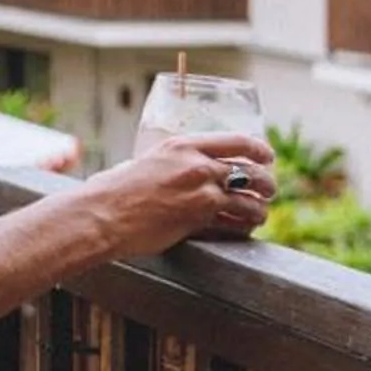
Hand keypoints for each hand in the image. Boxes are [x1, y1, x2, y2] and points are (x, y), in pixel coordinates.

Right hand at [83, 133, 278, 257]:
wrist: (101, 215)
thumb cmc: (111, 189)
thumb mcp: (143, 163)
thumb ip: (166, 164)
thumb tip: (172, 168)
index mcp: (183, 145)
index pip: (237, 141)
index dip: (259, 149)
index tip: (267, 156)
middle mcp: (197, 166)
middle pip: (251, 172)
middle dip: (266, 183)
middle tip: (268, 189)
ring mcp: (202, 194)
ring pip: (249, 201)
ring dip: (260, 209)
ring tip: (260, 214)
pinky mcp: (200, 221)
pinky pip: (235, 224)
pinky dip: (244, 227)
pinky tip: (245, 229)